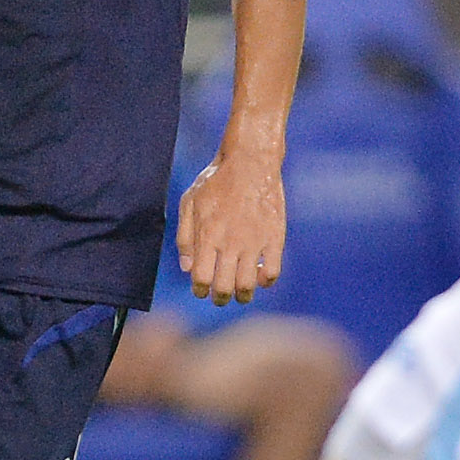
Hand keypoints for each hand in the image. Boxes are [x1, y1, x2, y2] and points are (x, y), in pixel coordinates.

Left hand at [176, 142, 285, 304]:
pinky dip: (266, 281)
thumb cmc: (216, 180)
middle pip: (224, 288)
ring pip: (248, 285)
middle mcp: (230, 243)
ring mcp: (254, 242)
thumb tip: (187, 268)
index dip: (200, 290)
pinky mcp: (275, 237)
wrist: (250, 160)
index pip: (201, 278)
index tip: (201, 290)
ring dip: (243, 295)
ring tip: (241, 294)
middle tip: (220, 298)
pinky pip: (272, 272)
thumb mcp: (190, 202)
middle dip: (219, 298)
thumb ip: (185, 237)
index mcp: (207, 235)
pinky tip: (261, 277)